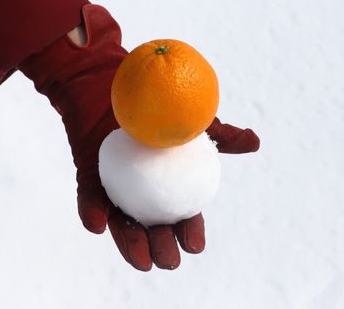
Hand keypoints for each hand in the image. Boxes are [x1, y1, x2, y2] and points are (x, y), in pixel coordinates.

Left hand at [77, 116, 258, 270]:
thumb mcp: (193, 121)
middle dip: (162, 249)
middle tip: (168, 260)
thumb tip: (255, 142)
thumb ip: (221, 134)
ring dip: (129, 243)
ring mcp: (115, 185)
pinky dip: (90, 211)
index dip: (188, 233)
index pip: (181, 215)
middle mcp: (141, 190)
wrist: (122, 81)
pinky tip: (97, 225)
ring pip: (121, 221)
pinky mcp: (88, 174)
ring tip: (142, 262)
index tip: (194, 245)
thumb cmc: (161, 104)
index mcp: (168, 184)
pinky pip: (88, 195)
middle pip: (153, 226)